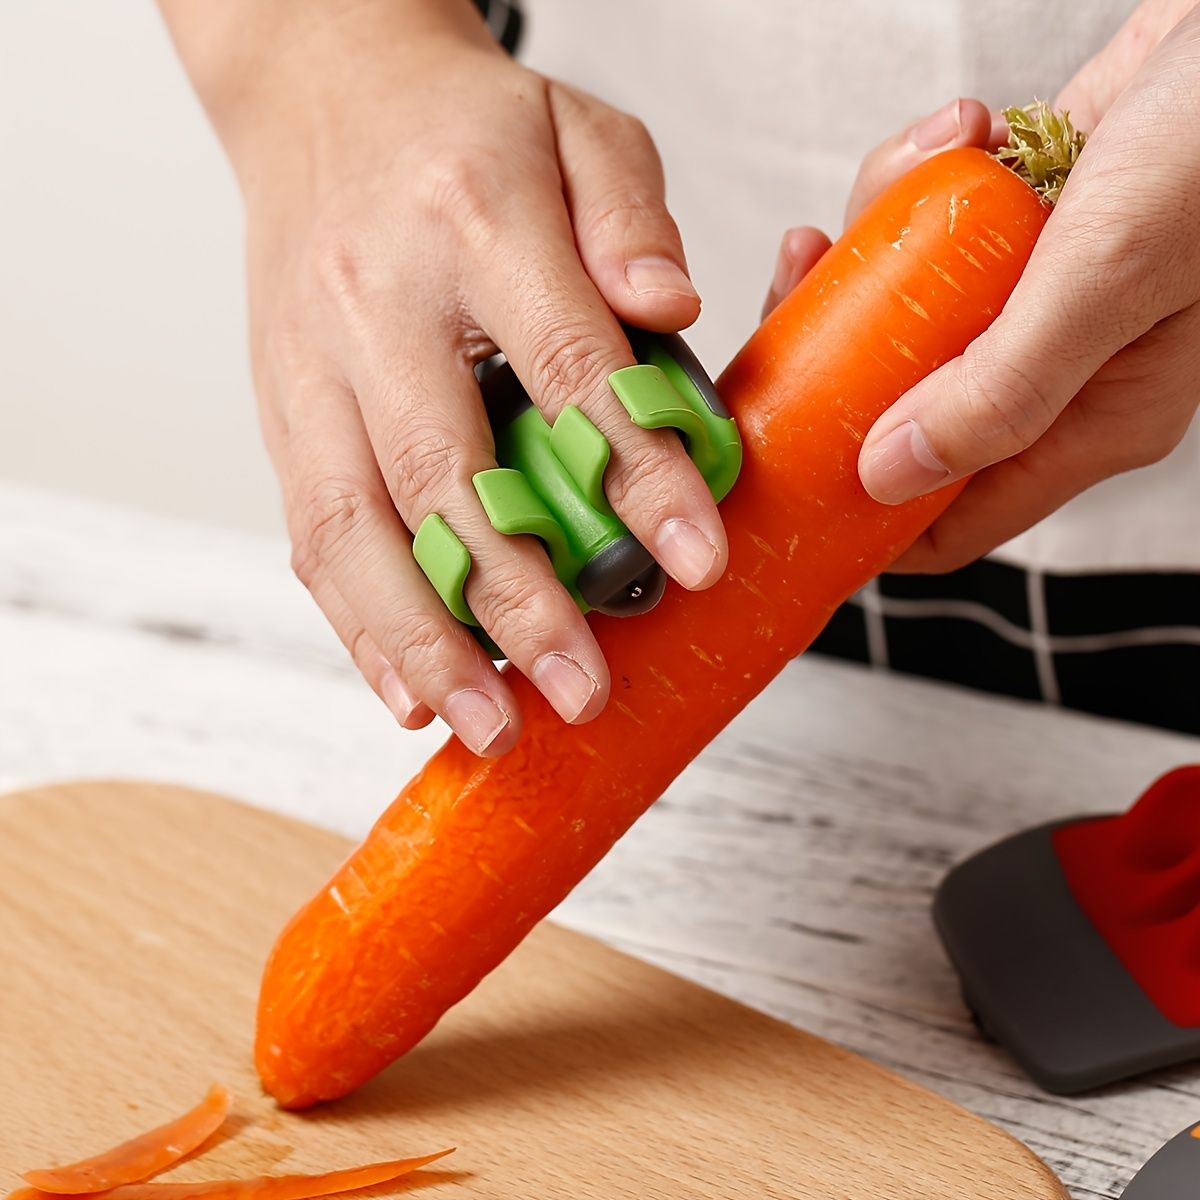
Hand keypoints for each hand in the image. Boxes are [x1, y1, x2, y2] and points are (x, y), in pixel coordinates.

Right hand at [161, 0, 725, 753]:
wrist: (319, 94)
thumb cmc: (462, 126)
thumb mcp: (576, 127)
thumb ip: (630, 214)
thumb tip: (672, 310)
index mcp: (471, 223)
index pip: (568, 367)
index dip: (633, 472)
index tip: (693, 558)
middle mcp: (377, 304)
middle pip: (444, 475)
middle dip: (518, 600)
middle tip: (582, 692)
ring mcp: (311, 365)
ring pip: (355, 527)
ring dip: (421, 641)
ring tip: (488, 724)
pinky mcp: (280, 409)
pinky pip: (309, 530)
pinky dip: (356, 621)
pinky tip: (404, 686)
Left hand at [766, 1, 1199, 572]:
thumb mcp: (1104, 278)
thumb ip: (999, 391)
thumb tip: (886, 479)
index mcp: (1092, 421)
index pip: (952, 520)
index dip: (860, 516)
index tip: (781, 480)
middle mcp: (1058, 372)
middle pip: (902, 407)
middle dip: (839, 351)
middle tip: (803, 286)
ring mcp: (1037, 300)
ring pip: (908, 307)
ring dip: (885, 234)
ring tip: (919, 169)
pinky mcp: (1023, 227)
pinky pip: (933, 227)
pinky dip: (926, 176)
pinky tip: (973, 130)